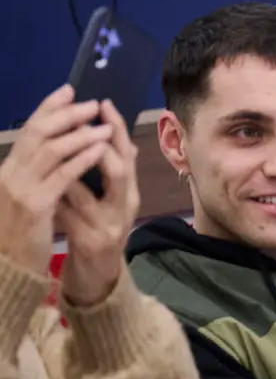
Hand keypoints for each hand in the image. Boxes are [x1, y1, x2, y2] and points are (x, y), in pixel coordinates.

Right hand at [0, 85, 111, 275]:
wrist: (8, 266)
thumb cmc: (22, 231)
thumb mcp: (29, 195)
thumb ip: (41, 172)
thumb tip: (64, 145)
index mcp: (8, 168)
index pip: (29, 129)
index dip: (48, 107)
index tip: (69, 89)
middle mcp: (9, 173)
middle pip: (38, 132)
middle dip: (66, 115)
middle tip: (91, 103)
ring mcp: (20, 189)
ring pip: (50, 150)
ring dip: (79, 134)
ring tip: (103, 125)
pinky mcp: (35, 206)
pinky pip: (62, 176)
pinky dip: (81, 160)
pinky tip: (99, 151)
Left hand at [57, 99, 139, 305]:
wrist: (99, 276)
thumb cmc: (98, 230)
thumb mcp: (108, 200)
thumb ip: (109, 173)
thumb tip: (112, 139)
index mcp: (129, 192)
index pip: (127, 154)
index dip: (116, 128)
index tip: (103, 103)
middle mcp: (125, 206)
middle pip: (120, 170)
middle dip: (101, 144)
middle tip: (87, 123)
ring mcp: (110, 225)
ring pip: (89, 193)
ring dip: (69, 172)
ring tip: (55, 152)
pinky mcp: (90, 241)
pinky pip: (68, 216)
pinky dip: (54, 200)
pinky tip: (43, 190)